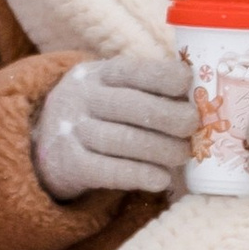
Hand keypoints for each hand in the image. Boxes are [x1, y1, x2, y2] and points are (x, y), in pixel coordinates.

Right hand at [33, 48, 196, 201]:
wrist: (44, 143)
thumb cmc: (98, 112)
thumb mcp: (110, 88)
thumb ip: (147, 88)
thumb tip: (204, 95)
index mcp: (97, 73)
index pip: (133, 70)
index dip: (164, 77)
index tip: (188, 85)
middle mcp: (82, 98)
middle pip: (131, 106)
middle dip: (171, 117)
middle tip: (194, 128)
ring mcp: (72, 131)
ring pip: (123, 140)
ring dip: (161, 150)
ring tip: (183, 155)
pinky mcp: (69, 164)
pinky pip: (108, 171)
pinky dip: (139, 175)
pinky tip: (161, 179)